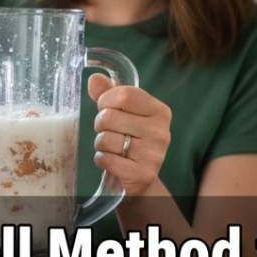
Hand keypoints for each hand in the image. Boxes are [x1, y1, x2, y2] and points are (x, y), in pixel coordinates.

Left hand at [88, 71, 170, 196]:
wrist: (141, 177)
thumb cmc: (130, 139)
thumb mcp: (124, 113)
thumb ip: (109, 93)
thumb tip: (94, 79)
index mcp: (160, 111)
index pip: (125, 94)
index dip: (107, 100)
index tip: (106, 108)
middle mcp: (161, 132)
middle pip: (110, 117)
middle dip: (100, 124)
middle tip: (110, 132)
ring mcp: (154, 154)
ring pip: (105, 139)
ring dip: (101, 144)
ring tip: (113, 148)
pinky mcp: (142, 173)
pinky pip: (106, 159)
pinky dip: (102, 160)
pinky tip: (112, 161)